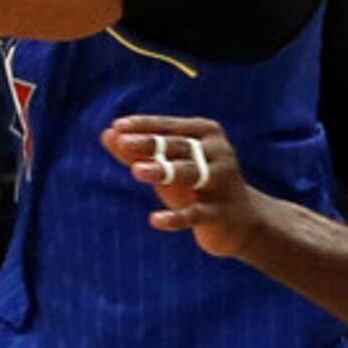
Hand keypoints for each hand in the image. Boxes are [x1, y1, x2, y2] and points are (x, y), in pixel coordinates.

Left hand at [102, 116, 259, 258]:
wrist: (240, 222)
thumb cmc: (198, 187)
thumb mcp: (168, 166)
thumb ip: (138, 152)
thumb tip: (106, 134)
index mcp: (206, 134)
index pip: (170, 127)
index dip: (144, 126)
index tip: (118, 126)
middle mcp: (217, 153)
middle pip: (179, 146)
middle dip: (150, 144)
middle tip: (123, 143)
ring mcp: (221, 182)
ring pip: (189, 173)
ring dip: (163, 171)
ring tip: (136, 171)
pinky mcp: (220, 213)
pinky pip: (195, 213)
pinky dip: (176, 217)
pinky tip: (155, 220)